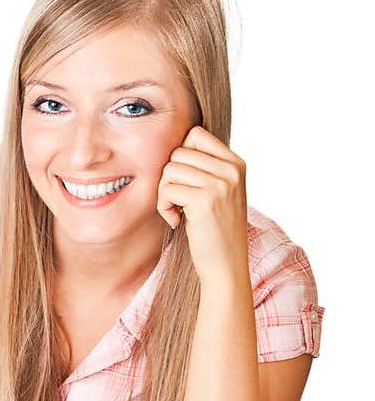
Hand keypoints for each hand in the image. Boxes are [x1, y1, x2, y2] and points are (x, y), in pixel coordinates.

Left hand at [157, 125, 248, 283]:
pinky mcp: (204, 200)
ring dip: (164, 193)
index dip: (180, 156)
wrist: (227, 266)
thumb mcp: (221, 193)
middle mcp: (231, 170)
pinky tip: (176, 221)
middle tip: (176, 201)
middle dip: (168, 177)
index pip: (195, 134)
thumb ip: (205, 168)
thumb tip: (174, 147)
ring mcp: (220, 184)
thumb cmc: (217, 232)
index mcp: (236, 163)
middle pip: (177, 152)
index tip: (184, 182)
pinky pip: (167, 189)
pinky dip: (164, 207)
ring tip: (176, 212)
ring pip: (169, 169)